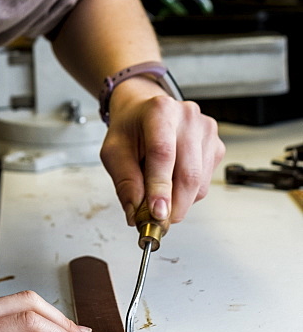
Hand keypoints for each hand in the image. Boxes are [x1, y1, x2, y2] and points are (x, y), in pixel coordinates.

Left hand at [99, 78, 224, 224]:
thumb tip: (137, 214)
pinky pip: (205, 183)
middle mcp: (187, 117)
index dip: (160, 187)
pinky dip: (188, 193)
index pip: (163, 153)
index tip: (157, 213)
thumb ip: (125, 183)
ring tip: (157, 191)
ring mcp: (206, 131)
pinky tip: (172, 179)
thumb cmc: (130, 129)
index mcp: (159, 110)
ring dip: (178, 200)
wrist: (144, 112)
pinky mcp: (217, 146)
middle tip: (156, 221)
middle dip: (172, 205)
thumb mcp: (114, 152)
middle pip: (187, 173)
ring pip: (198, 183)